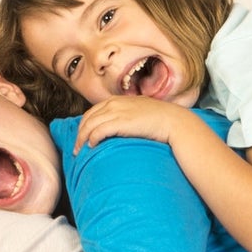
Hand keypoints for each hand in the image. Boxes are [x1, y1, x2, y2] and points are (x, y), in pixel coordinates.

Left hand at [73, 95, 201, 152]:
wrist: (174, 122)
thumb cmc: (160, 120)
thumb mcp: (140, 112)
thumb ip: (127, 115)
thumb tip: (120, 128)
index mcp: (117, 100)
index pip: (93, 111)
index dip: (84, 125)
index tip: (82, 137)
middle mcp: (114, 104)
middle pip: (88, 118)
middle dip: (79, 133)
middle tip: (77, 148)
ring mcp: (117, 112)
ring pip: (90, 125)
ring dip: (82, 139)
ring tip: (80, 151)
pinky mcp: (121, 123)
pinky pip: (98, 130)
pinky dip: (92, 138)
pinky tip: (92, 146)